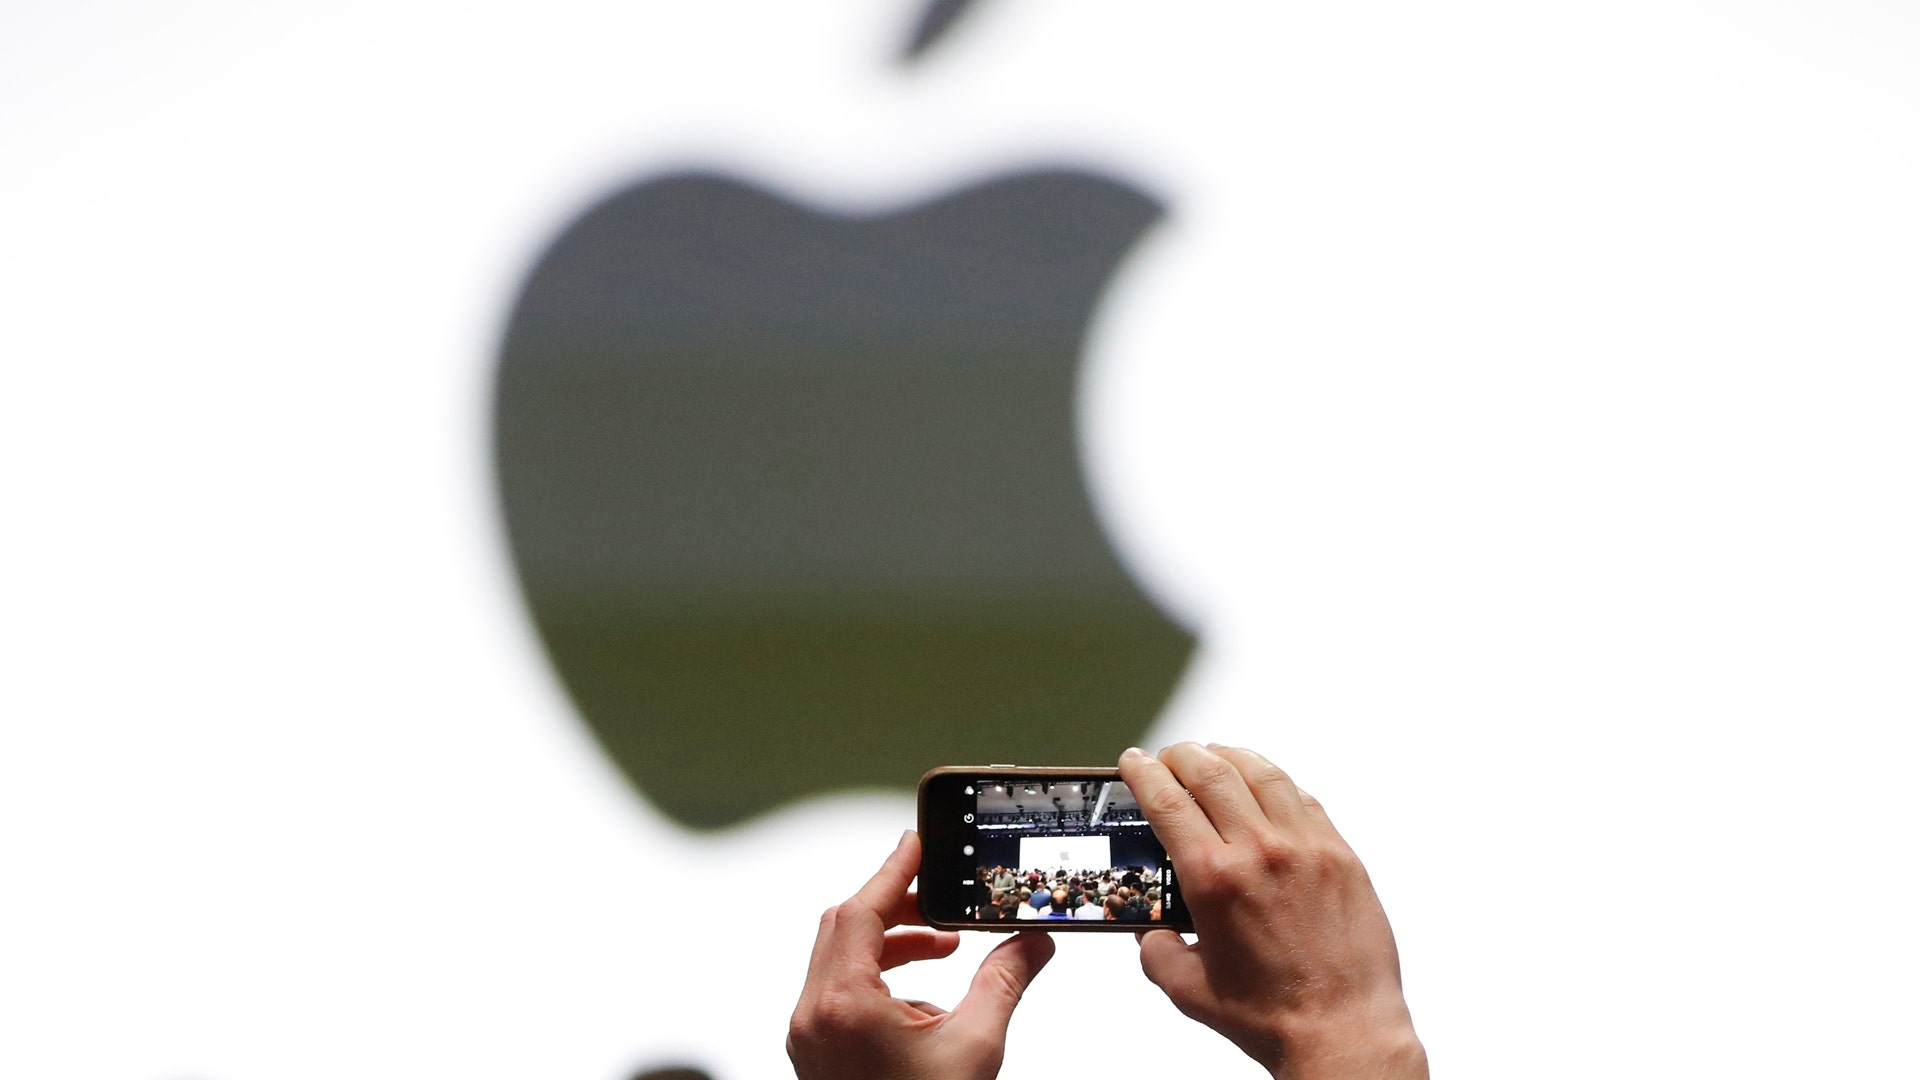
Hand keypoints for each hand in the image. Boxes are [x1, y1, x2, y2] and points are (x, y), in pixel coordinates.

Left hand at [787, 830, 1054, 1079]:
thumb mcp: (975, 1049)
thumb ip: (1004, 981)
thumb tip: (1035, 939)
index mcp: (843, 1005)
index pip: (862, 910)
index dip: (893, 870)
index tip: (918, 841)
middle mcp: (814, 1016)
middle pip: (845, 927)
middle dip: (897, 905)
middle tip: (942, 894)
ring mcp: (810, 1036)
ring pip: (840, 959)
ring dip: (893, 943)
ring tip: (946, 949)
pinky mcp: (817, 1054)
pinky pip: (840, 992)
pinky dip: (881, 978)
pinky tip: (926, 1001)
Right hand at [1119, 744, 1427, 1079]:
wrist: (1343, 1030)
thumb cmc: (1272, 1016)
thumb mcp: (1188, 988)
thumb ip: (1157, 950)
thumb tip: (1151, 929)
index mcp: (1214, 879)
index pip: (1167, 800)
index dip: (1143, 772)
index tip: (1134, 762)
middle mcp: (1260, 851)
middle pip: (1210, 771)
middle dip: (1180, 755)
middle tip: (1168, 758)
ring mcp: (1306, 847)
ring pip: (1261, 772)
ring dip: (1229, 756)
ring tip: (1214, 757)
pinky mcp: (1341, 854)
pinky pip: (1303, 798)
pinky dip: (1275, 783)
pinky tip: (1265, 787)